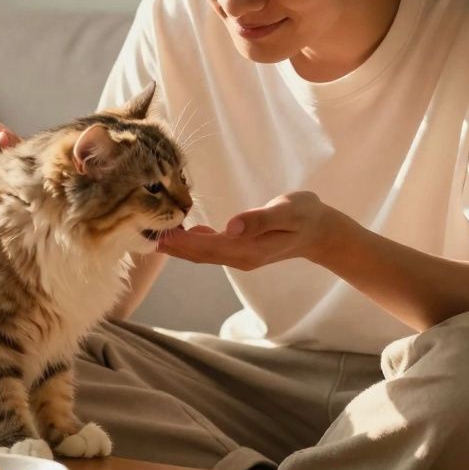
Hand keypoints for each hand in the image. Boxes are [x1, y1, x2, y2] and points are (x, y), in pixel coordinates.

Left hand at [156, 191, 335, 270]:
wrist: (321, 231)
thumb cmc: (305, 215)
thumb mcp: (287, 212)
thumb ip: (260, 219)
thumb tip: (232, 226)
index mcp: (249, 249)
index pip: (209, 247)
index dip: (184, 243)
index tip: (161, 235)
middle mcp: (241, 257)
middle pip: (201, 254)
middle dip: (175, 246)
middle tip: (147, 235)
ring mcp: (241, 255)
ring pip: (204, 253)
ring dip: (182, 246)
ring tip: (158, 234)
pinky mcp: (242, 249)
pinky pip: (213, 249)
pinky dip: (195, 243)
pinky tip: (185, 233)